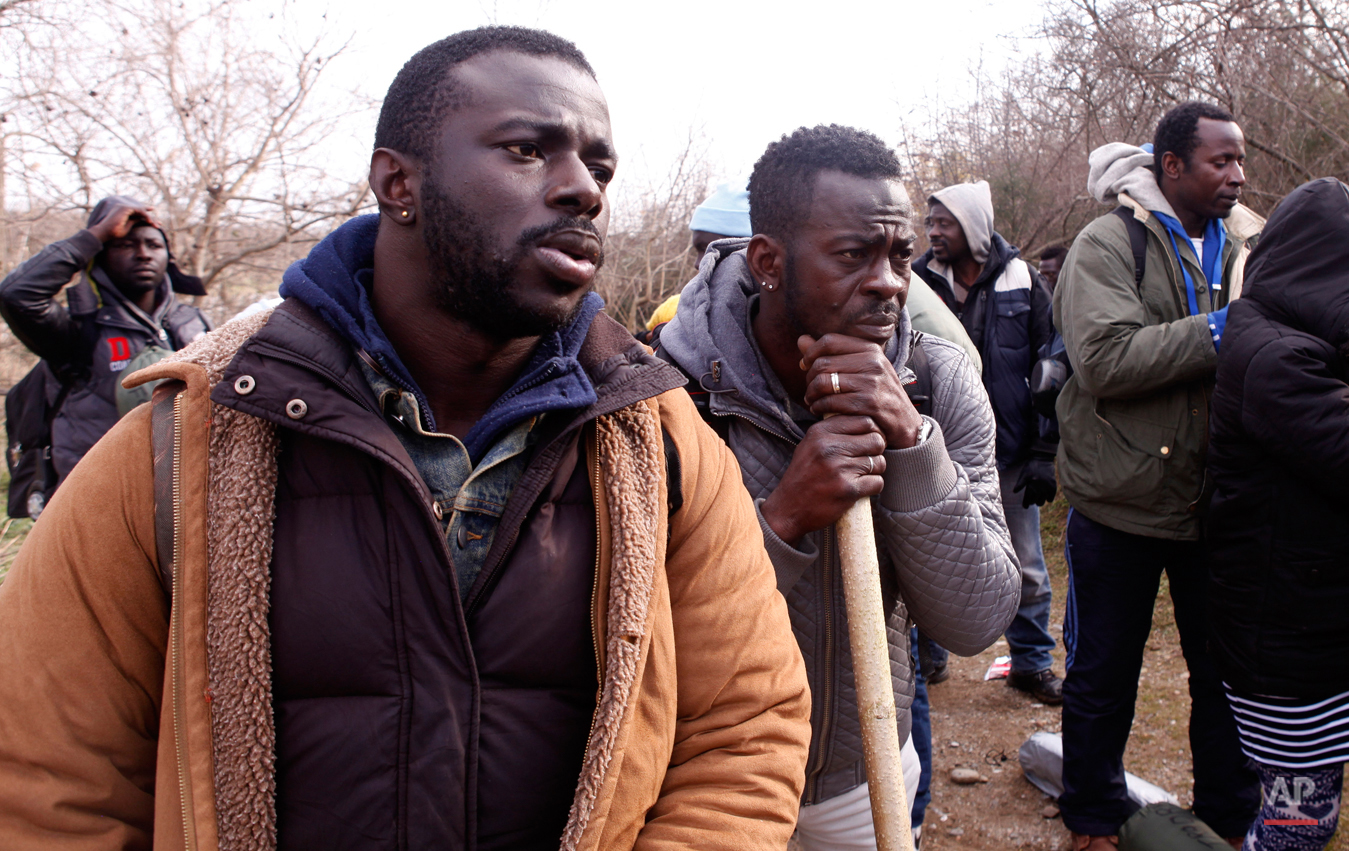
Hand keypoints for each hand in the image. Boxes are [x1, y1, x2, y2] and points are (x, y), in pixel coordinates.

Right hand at [87, 201, 159, 242]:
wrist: (105, 232)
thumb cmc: (114, 232)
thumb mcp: (128, 226)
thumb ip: (135, 220)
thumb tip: (143, 219)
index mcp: (124, 212)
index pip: (138, 212)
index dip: (147, 215)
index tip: (155, 222)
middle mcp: (124, 207)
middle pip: (141, 210)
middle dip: (151, 217)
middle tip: (159, 224)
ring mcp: (124, 206)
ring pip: (142, 210)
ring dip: (150, 218)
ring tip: (157, 226)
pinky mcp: (125, 208)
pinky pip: (140, 211)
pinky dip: (146, 216)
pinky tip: (150, 222)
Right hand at [760, 415, 886, 545]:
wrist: (788, 509)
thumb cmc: (804, 476)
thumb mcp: (810, 444)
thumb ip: (834, 431)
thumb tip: (870, 424)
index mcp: (820, 432)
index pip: (865, 421)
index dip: (872, 432)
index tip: (866, 444)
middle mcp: (829, 447)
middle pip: (877, 440)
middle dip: (876, 451)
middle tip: (865, 461)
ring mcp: (839, 468)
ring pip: (879, 462)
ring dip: (874, 471)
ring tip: (858, 476)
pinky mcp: (848, 490)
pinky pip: (878, 482)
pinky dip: (872, 487)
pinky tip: (858, 489)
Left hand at [797, 334, 921, 448]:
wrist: (905, 423)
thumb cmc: (878, 394)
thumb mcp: (861, 369)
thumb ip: (831, 354)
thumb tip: (801, 340)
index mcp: (870, 349)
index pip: (829, 341)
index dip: (811, 353)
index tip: (805, 366)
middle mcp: (873, 362)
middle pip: (823, 363)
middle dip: (809, 379)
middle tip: (809, 391)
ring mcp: (872, 382)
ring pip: (824, 382)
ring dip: (811, 395)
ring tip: (812, 401)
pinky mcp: (869, 403)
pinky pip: (832, 401)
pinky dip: (819, 407)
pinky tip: (819, 411)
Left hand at [1013, 454, 1056, 507]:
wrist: (1043, 459)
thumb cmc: (1031, 466)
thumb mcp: (1024, 474)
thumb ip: (1020, 483)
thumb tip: (1014, 491)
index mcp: (1031, 486)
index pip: (1027, 499)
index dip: (1026, 504)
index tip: (1025, 506)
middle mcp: (1039, 488)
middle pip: (1035, 502)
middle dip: (1032, 502)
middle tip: (1031, 500)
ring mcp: (1047, 488)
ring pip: (1042, 501)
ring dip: (1039, 501)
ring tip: (1037, 498)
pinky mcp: (1053, 486)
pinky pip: (1050, 498)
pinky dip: (1048, 498)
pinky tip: (1045, 496)